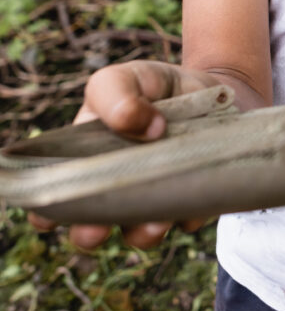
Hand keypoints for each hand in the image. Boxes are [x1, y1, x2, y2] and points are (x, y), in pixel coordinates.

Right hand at [29, 61, 217, 248]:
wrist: (211, 89)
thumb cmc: (154, 86)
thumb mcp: (127, 77)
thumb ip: (117, 94)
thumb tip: (143, 127)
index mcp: (84, 164)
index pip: (53, 200)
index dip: (48, 212)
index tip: (50, 215)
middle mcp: (114, 191)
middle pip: (91, 230)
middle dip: (90, 233)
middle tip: (98, 228)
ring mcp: (152, 200)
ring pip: (141, 233)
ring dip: (144, 232)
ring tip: (155, 220)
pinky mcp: (192, 200)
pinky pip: (189, 217)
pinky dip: (191, 212)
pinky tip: (195, 198)